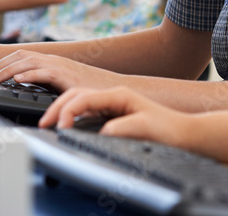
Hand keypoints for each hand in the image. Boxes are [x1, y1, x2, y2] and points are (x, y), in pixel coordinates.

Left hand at [0, 49, 124, 92]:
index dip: (2, 64)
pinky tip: (17, 80)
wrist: (115, 90)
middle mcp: (54, 59)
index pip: (21, 56)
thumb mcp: (64, 86)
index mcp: (52, 61)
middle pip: (19, 55)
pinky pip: (44, 72)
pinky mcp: (67, 75)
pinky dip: (28, 74)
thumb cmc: (91, 91)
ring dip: (6, 70)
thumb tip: (27, 90)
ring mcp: (60, 65)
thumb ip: (47, 85)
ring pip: (27, 61)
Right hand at [38, 86, 194, 147]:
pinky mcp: (111, 111)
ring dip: (59, 107)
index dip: (67, 112)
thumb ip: (122, 129)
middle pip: (74, 94)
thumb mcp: (145, 128)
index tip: (61, 128)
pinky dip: (67, 111)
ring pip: (75, 97)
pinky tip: (63, 120)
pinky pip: (82, 106)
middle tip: (43, 124)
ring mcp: (110, 101)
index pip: (83, 98)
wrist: (184, 132)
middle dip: (56, 107)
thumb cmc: (167, 128)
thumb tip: (103, 133)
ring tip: (46, 121)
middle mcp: (112, 94)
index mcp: (118, 95)